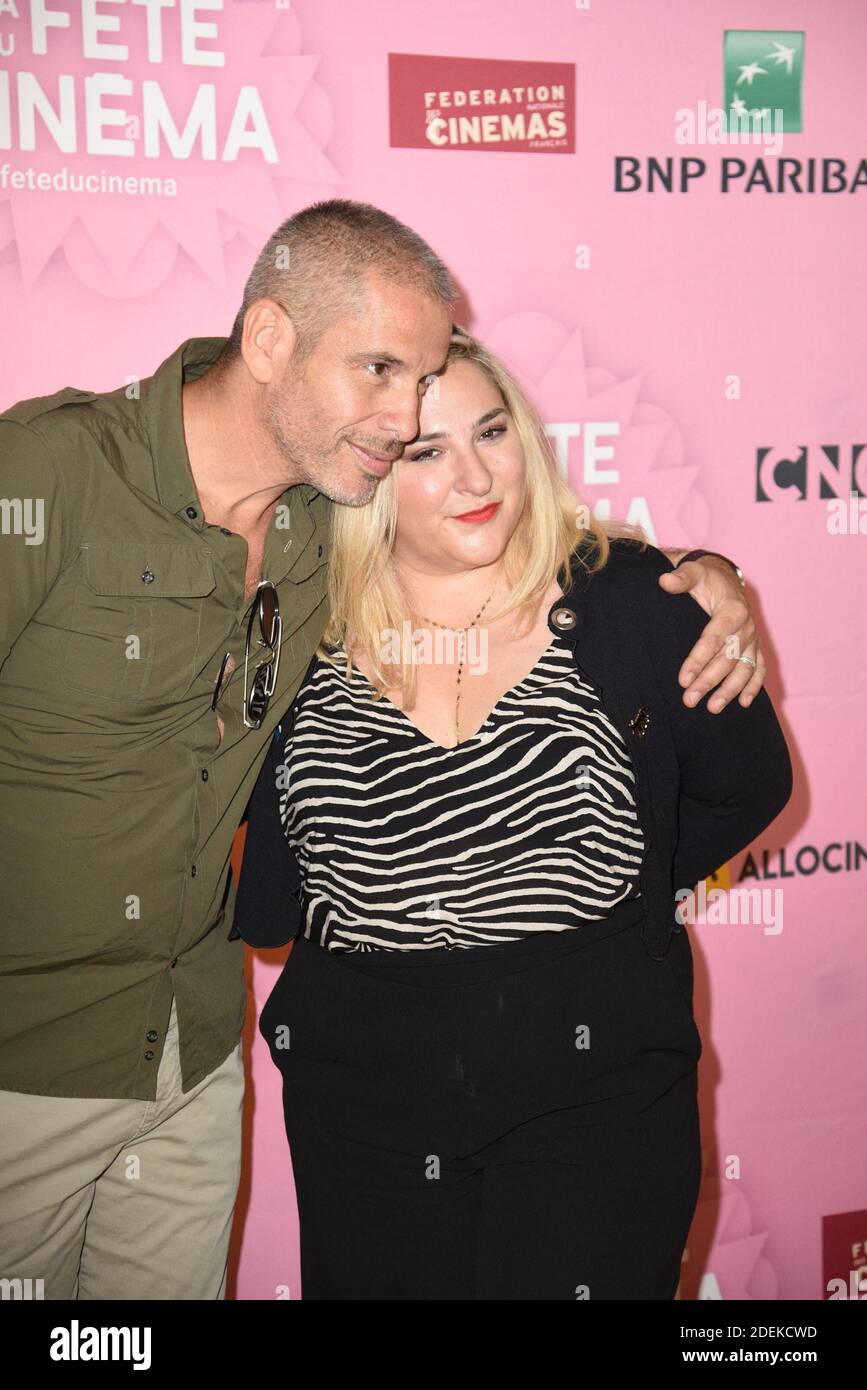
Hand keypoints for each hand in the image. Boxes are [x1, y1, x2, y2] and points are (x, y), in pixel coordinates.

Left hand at [657, 553, 765, 712]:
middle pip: (727, 659)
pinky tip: (743, 704)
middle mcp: (746, 626)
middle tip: (690, 699)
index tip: (683, 679)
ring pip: (744, 669)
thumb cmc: (706, 578)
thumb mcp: (693, 572)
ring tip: (712, 708)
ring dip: (730, 690)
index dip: (698, 660)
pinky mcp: (755, 647)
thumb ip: (681, 578)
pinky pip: (758, 669)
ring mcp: (753, 638)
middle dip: (709, 681)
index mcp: (732, 609)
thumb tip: (664, 581)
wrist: (726, 577)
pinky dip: (754, 687)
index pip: (713, 640)